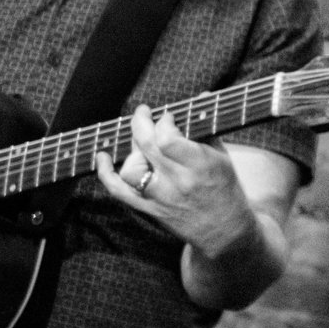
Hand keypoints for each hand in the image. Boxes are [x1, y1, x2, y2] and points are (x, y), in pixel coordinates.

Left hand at [94, 104, 255, 254]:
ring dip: (132, 150)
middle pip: (147, 147)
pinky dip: (106, 174)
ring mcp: (160, 198)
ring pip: (131, 169)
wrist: (224, 231)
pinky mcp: (149, 209)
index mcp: (200, 167)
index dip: (164, 121)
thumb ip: (206, 128)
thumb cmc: (225, 189)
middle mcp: (177, 182)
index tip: (168, 116)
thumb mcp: (223, 157)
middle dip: (141, 122)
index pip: (168, 139)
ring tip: (142, 142)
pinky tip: (103, 156)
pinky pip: (119, 192)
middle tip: (144, 112)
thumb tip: (202, 96)